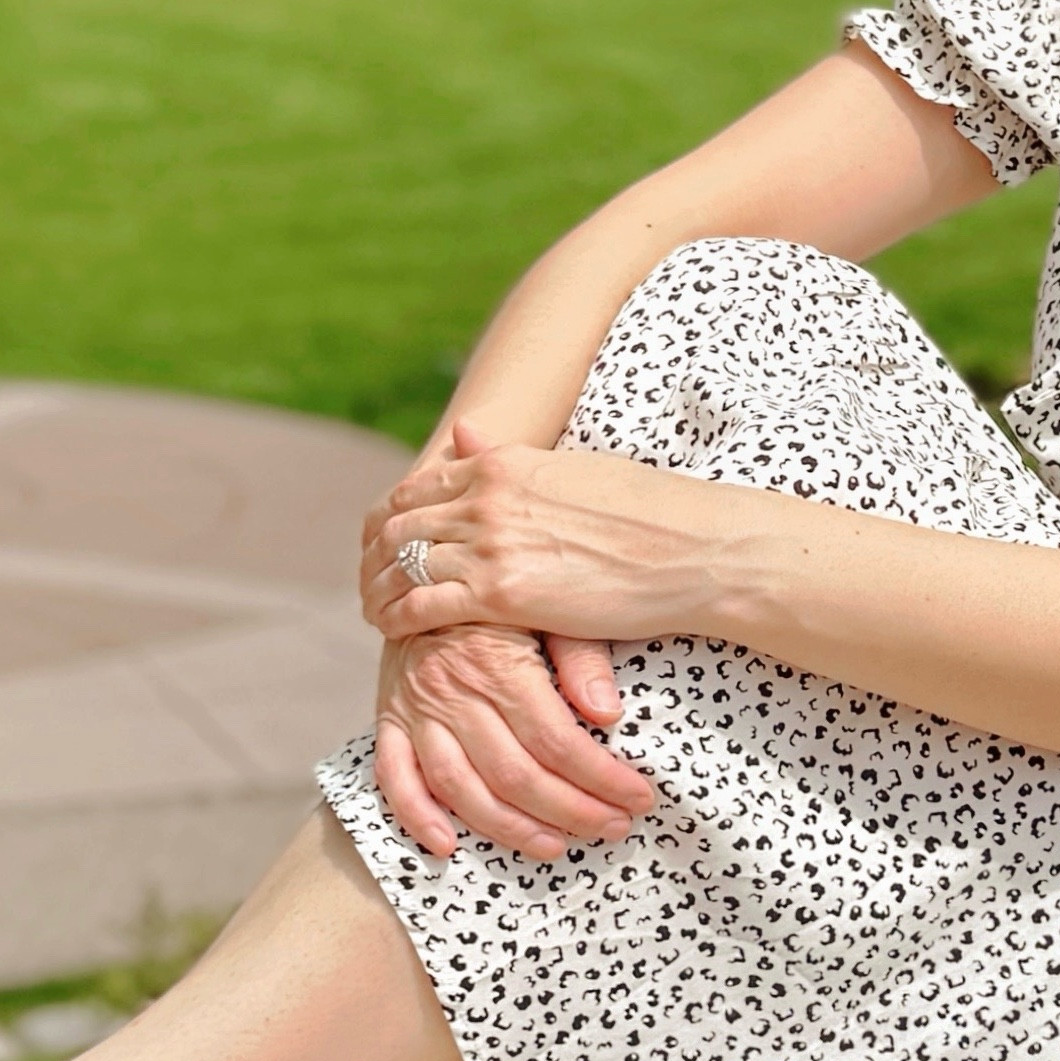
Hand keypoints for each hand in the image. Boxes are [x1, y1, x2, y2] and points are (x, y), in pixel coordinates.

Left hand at [365, 422, 747, 653]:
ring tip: (371, 605)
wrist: (692, 548)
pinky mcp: (501, 592)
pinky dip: (395, 616)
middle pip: (399, 523)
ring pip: (401, 563)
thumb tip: (466, 431)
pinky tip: (389, 628)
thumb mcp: (569, 468)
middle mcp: (488, 496)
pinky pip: (421, 605)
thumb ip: (508, 456)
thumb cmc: (648, 513)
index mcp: (504, 463)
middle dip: (374, 552)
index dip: (391, 514)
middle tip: (367, 576)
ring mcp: (491, 543)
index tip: (382, 539)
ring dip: (376, 585)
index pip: (419, 485)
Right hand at [372, 618, 655, 861]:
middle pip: (515, 775)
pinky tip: (448, 847)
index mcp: (499, 663)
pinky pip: (395, 778)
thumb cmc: (504, 597)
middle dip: (572, 811)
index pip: (557, 741)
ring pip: (461, 789)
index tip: (638, 797)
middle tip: (614, 827)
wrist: (423, 572)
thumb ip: (582, 657)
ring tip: (556, 847)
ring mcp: (417, 710)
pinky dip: (417, 817)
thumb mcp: (552, 608)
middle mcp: (454, 691)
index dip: (602, 778)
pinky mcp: (389, 720)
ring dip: (511, 829)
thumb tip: (609, 713)